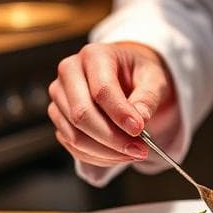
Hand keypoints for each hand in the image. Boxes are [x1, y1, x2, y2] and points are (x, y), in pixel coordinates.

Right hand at [48, 41, 176, 167]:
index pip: (101, 89)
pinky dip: (96, 156)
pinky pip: (72, 145)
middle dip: (112, 138)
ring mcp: (60, 96)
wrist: (126, 74)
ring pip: (74, 134)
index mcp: (94, 55)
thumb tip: (139, 120)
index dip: (120, 114)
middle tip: (140, 150)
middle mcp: (69, 73)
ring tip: (133, 152)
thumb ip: (147, 98)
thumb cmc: (138, 73)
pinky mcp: (59, 117)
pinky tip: (118, 154)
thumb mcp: (154, 78)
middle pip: (82, 114)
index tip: (139, 131)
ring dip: (105, 151)